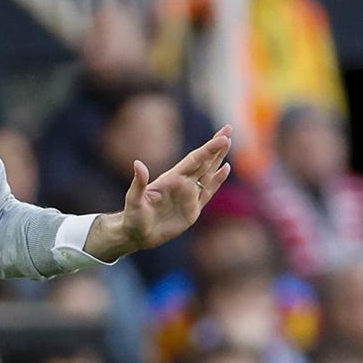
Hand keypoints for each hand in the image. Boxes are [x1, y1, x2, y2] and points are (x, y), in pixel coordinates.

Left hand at [85, 126, 232, 260]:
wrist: (137, 234)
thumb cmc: (133, 216)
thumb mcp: (134, 199)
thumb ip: (139, 183)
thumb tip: (138, 163)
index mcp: (171, 179)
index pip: (194, 160)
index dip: (208, 149)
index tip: (222, 137)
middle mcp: (182, 184)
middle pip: (204, 161)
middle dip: (216, 146)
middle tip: (228, 128)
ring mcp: (189, 196)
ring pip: (208, 173)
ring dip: (218, 159)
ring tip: (228, 142)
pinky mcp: (192, 209)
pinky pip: (208, 192)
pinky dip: (217, 181)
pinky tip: (225, 169)